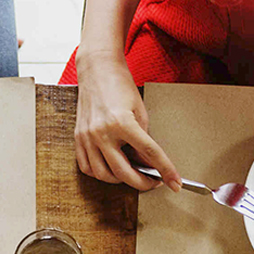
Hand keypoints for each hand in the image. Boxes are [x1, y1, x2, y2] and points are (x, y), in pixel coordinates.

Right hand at [73, 51, 177, 191]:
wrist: (97, 70)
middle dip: (142, 183)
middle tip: (153, 182)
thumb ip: (143, 139)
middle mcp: (102, 132)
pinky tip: (111, 169)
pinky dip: (100, 174)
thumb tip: (147, 163)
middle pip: (123, 172)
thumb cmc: (120, 86)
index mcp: (122, 122)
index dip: (165, 170)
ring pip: (103, 175)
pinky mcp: (78, 138)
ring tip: (132, 175)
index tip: (174, 182)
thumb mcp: (140, 111)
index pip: (149, 153)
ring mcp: (87, 137)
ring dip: (120, 181)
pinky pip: (87, 167)